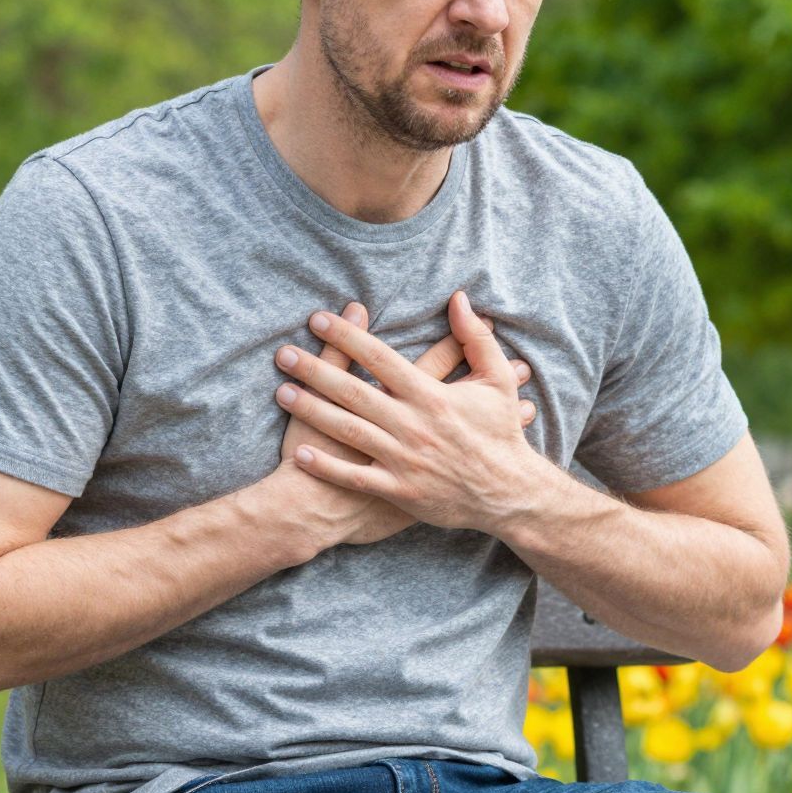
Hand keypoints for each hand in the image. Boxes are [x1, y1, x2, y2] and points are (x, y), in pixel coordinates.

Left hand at [274, 289, 552, 536]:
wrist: (509, 493)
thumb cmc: (501, 433)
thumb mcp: (498, 380)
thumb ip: (476, 338)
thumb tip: (459, 298)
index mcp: (432, 395)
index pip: (379, 358)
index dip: (346, 336)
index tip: (317, 319)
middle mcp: (413, 425)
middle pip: (353, 392)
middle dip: (315, 370)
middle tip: (283, 353)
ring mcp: (403, 459)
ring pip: (347, 431)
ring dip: (312, 411)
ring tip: (282, 392)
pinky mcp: (399, 491)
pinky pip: (355, 477)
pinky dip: (327, 466)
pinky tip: (300, 452)